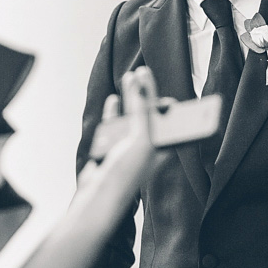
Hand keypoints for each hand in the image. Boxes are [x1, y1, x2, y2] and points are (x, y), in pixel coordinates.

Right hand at [78, 67, 157, 190]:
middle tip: (144, 71)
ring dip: (130, 96)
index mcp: (163, 147)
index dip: (167, 101)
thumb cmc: (125, 171)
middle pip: (150, 113)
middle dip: (146, 92)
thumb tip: (142, 84)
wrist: (98, 196)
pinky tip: (114, 100)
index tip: (160, 83)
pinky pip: (114, 125)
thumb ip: (142, 110)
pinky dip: (115, 111)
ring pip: (131, 116)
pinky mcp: (111, 149)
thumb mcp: (141, 137)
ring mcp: (128, 147)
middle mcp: (148, 146)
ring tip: (129, 77)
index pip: (169, 119)